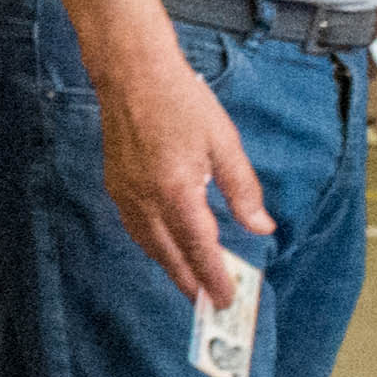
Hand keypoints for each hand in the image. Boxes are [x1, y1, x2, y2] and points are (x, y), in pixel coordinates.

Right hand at [94, 35, 271, 311]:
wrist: (133, 74)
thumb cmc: (181, 102)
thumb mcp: (225, 144)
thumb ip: (243, 190)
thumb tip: (260, 226)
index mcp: (177, 192)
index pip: (199, 248)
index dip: (214, 277)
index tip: (226, 300)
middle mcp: (146, 199)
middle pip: (168, 255)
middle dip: (189, 281)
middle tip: (208, 302)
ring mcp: (125, 192)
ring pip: (147, 243)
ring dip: (169, 265)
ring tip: (189, 279)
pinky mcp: (116, 183)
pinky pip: (135, 226)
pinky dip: (152, 243)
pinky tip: (163, 243)